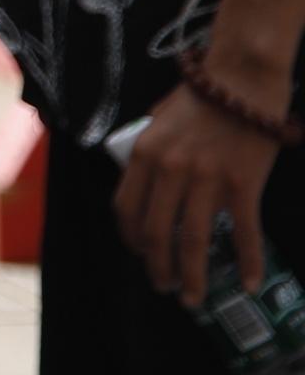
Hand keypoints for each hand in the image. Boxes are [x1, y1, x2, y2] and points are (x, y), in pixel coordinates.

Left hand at [118, 89, 282, 292]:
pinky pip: (243, 232)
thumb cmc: (202, 95)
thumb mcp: (159, 121)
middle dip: (157, 267)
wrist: (242, 76)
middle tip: (165, 287)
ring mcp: (206, 179)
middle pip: (156, 232)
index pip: (125, 208)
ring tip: (193, 297)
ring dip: (192, 276)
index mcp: (144, 154)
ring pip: (193, 241)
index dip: (130, 238)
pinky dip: (247, 261)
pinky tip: (249, 282)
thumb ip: (152, 152)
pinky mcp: (243, 183)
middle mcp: (169, 170)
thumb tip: (149, 180)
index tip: (138, 253)